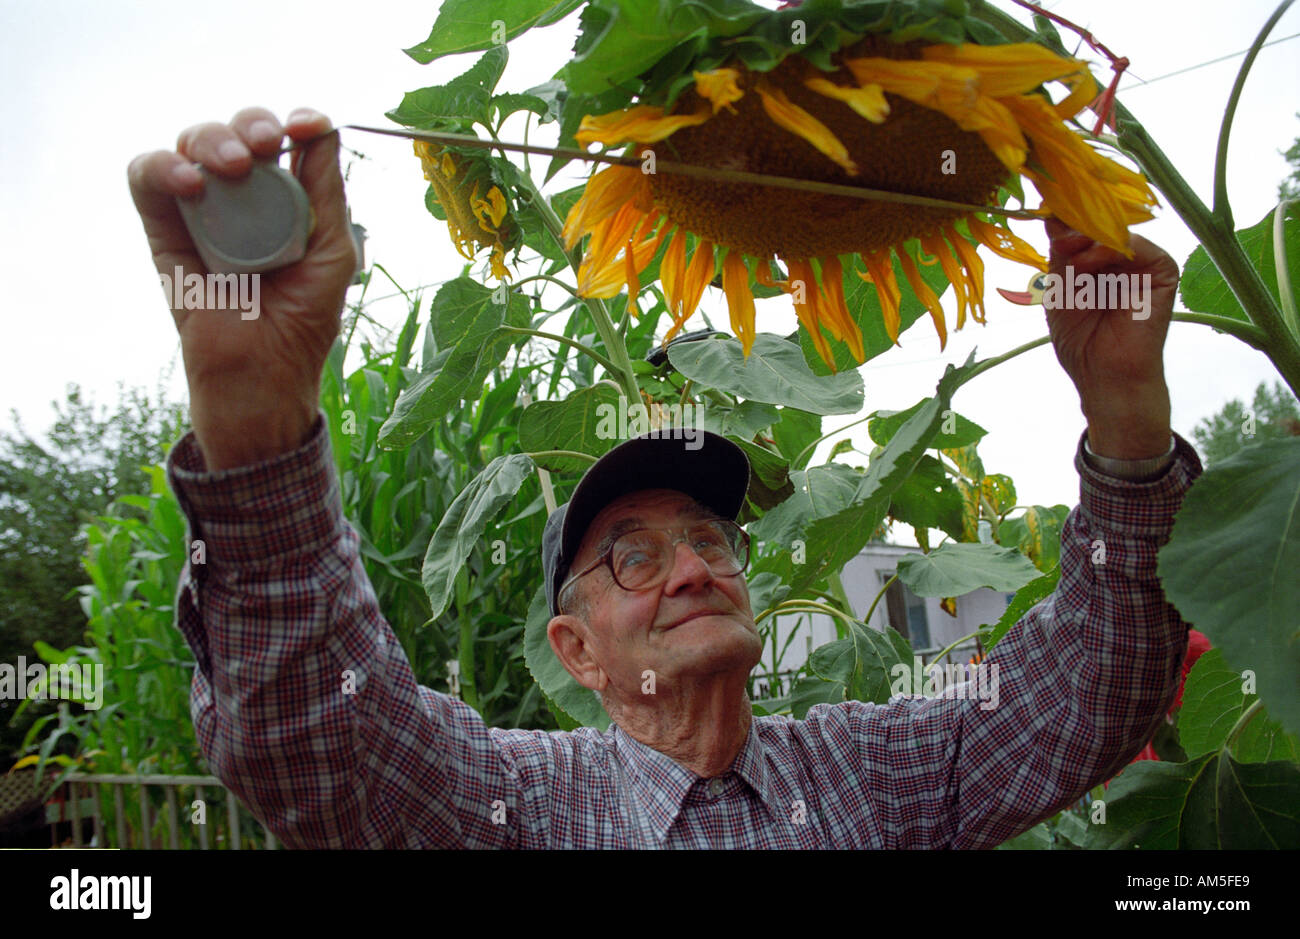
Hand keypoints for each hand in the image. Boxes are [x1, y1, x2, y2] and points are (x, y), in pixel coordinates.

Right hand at [127, 107, 355, 469]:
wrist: (264, 372)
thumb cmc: (303, 318)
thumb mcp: (333, 250)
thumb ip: (327, 190)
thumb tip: (324, 128)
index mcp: (288, 198)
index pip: (286, 140)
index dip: (297, 122)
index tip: (310, 126)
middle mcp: (243, 197)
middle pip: (238, 133)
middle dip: (252, 126)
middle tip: (266, 147)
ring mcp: (201, 210)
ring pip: (192, 144)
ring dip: (211, 139)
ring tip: (233, 166)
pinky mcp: (163, 230)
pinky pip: (147, 177)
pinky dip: (162, 167)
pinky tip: (190, 183)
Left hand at [1042, 218, 1179, 459]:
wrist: (1104, 374)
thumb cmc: (1080, 338)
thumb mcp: (1060, 289)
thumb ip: (1061, 254)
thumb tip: (1052, 216)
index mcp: (1097, 260)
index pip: (1083, 227)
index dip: (1064, 217)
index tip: (1042, 210)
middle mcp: (1121, 257)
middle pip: (1100, 223)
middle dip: (1075, 224)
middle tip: (1053, 231)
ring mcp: (1142, 263)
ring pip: (1116, 231)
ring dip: (1087, 238)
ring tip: (1066, 256)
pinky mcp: (1162, 271)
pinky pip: (1138, 246)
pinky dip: (1109, 249)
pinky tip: (1085, 264)